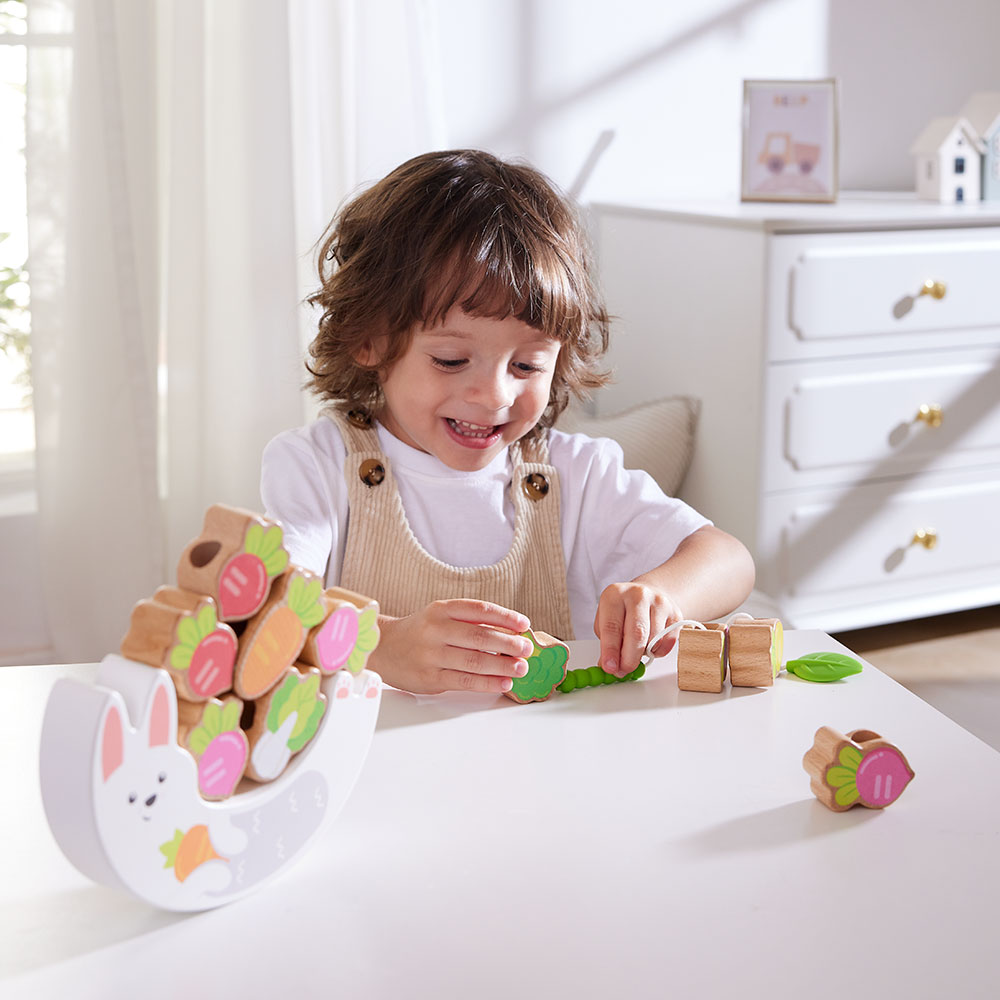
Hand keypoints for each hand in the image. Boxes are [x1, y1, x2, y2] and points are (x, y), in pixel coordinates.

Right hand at [368, 599, 534, 694]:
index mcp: (441, 609)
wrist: (383, 649)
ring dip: (502, 666)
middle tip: (527, 648)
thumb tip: (509, 633)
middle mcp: (435, 629)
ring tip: (520, 668)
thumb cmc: (419, 632)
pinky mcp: (429, 678)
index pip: (479, 610)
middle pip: (480, 636)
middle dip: (509, 643)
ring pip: (475, 661)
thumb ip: (468, 622)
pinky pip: (464, 681)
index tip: (524, 624)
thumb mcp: (439, 616)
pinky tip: (503, 683)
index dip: (505, 617)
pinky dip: (487, 683)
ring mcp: (431, 655)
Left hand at [594, 582, 683, 676]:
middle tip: (624, 671)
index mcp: (615, 595)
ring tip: (636, 650)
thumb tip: (608, 666)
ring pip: (654, 640)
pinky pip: (668, 643)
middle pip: (637, 633)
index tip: (610, 668)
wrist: (649, 594)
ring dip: (644, 654)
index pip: (612, 626)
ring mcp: (659, 602)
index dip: (610, 651)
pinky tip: (650, 645)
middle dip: (629, 658)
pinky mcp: (675, 613)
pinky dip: (658, 652)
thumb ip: (606, 644)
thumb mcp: (606, 621)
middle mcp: (638, 595)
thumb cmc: (623, 611)